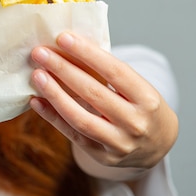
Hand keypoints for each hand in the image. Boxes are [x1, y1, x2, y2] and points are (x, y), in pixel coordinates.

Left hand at [29, 32, 177, 177]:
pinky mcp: (102, 157)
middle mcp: (136, 123)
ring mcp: (119, 143)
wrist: (158, 146)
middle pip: (93, 92)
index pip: (115, 71)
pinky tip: (36, 100)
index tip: (62, 38)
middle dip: (63, 70)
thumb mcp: (138, 88)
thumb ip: (109, 72)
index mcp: (148, 99)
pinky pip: (72, 135)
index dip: (87, 53)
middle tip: (40, 53)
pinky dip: (52, 117)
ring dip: (54, 94)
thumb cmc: (141, 106)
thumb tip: (69, 47)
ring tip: (36, 75)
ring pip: (80, 118)